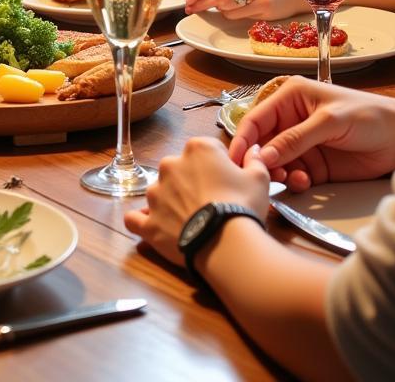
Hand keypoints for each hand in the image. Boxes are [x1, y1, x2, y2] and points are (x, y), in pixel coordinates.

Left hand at [124, 137, 270, 265]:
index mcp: (196, 149)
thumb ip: (254, 160)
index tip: (228, 183)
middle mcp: (170, 165)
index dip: (219, 167)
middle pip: (179, 169)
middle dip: (192, 183)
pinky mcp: (148, 221)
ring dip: (170, 202)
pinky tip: (154, 227)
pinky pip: (135, 219)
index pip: (207, 150)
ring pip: (159, 192)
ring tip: (191, 221)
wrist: (227, 244)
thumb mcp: (259, 179)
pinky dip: (143, 222)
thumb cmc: (243, 206)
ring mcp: (155, 194)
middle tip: (211, 203)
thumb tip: (254, 149)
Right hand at [228, 75, 394, 190]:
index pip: (257, 119)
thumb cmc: (368, 115)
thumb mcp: (328, 122)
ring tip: (288, 179)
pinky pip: (293, 175)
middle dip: (260, 160)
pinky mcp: (315, 165)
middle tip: (263, 175)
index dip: (244, 139)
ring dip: (277, 172)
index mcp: (290, 98)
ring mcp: (302, 144)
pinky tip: (303, 182)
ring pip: (275, 162)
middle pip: (262, 143)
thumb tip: (263, 156)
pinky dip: (293, 181)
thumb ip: (295, 139)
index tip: (234, 159)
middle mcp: (291, 120)